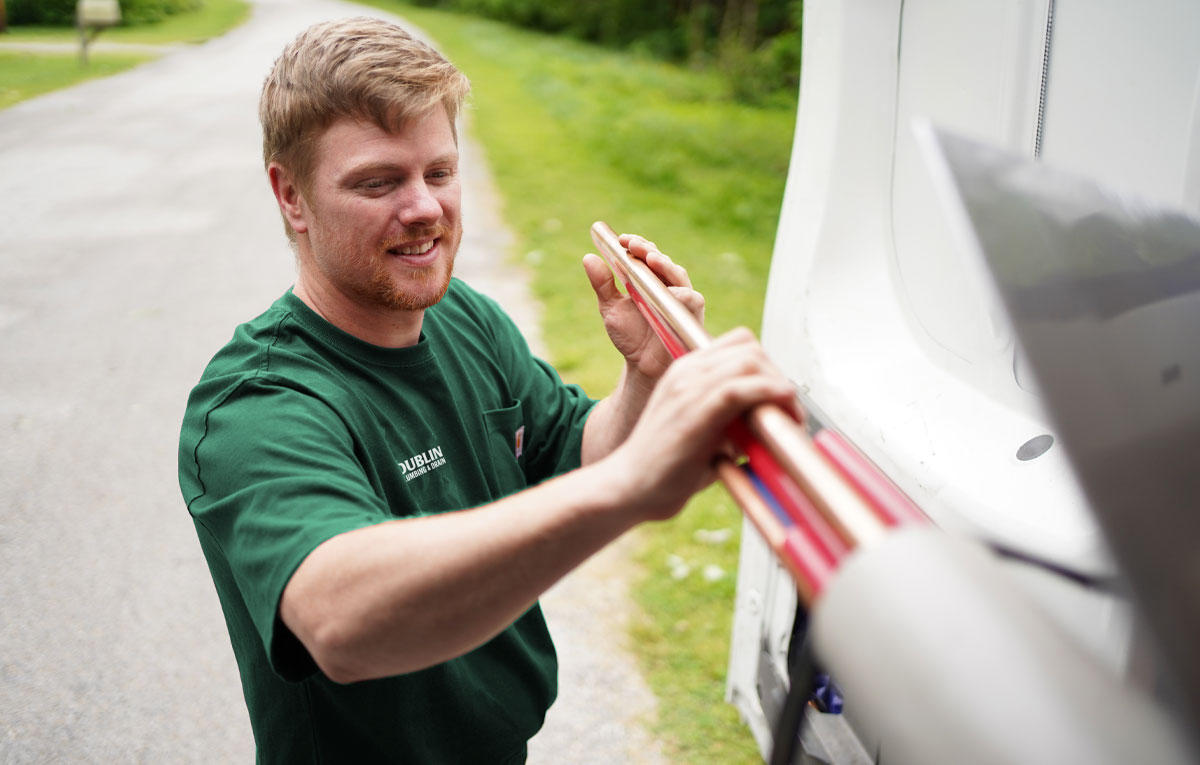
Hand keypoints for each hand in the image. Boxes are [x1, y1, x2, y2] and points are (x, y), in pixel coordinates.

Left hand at [582, 233, 704, 385]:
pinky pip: (692, 300)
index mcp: (649, 279)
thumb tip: (588, 258)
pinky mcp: (692, 315)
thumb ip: (603, 285)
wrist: (642, 367)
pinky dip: (682, 294)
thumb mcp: (610, 308)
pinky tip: (671, 291)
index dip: (636, 245)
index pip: (646, 255)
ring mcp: (681, 299)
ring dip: (665, 266)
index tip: (622, 240)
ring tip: (650, 259)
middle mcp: (667, 285)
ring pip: (678, 275)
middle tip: (634, 246)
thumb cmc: (630, 336)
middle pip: (662, 261)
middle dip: (648, 251)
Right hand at [606, 328, 798, 522]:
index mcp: (686, 372)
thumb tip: (769, 422)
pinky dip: (769, 393)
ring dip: (779, 386)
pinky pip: (739, 388)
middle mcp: (686, 372)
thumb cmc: (666, 468)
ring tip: (789, 418)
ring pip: (748, 360)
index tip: (779, 399)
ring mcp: (687, 388)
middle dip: (778, 375)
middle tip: (789, 412)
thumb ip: (730, 419)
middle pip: (749, 348)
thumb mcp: (702, 431)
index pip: (739, 344)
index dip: (767, 367)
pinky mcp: (693, 412)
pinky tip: (781, 412)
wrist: (628, 487)